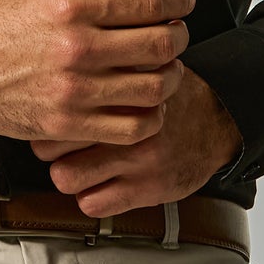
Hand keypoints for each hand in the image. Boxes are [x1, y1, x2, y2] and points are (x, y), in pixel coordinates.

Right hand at [0, 0, 195, 142]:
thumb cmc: (2, 19)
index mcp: (71, 4)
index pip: (150, 2)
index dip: (178, 1)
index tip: (183, 2)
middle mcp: (75, 48)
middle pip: (161, 45)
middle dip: (178, 35)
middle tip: (174, 31)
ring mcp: (72, 91)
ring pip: (154, 89)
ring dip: (170, 75)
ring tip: (161, 66)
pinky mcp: (67, 125)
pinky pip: (133, 128)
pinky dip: (150, 115)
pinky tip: (142, 100)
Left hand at [30, 65, 243, 214]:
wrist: (217, 119)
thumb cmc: (169, 93)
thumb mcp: (138, 65)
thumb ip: (102, 64)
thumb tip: (51, 58)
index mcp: (119, 89)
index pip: (57, 104)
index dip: (46, 111)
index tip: (48, 114)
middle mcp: (125, 123)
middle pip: (50, 143)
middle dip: (49, 145)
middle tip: (58, 143)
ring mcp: (136, 159)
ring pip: (65, 178)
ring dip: (66, 174)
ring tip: (76, 165)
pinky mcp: (148, 189)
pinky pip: (94, 204)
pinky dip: (91, 197)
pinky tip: (100, 183)